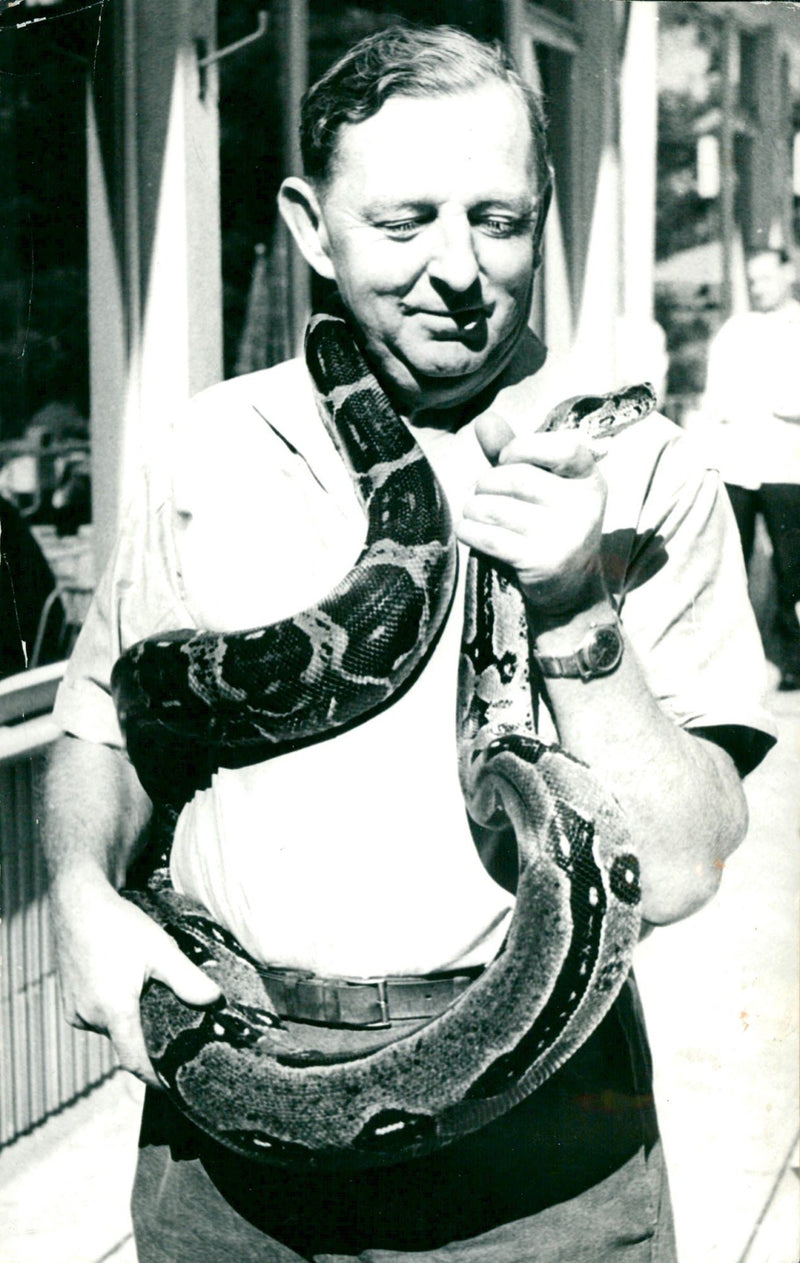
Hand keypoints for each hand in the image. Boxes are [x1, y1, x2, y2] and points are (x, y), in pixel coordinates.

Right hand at [49, 868, 221, 1086]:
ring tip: (146, 990)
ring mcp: (76, 1011)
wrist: (78, 904)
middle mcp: (90, 1017)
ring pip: (112, 1028)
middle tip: (171, 1020)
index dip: (155, 1077)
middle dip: (148, 1035)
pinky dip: (114, 1009)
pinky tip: (125, 983)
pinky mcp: (70, 1002)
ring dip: (130, 1018)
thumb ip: (188, 980)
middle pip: (126, 1041)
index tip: (174, 1084)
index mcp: (114, 1010)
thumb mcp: (161, 950)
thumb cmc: (119, 925)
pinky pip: (98, 1017)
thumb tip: (214, 1001)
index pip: (135, 1061)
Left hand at [457, 412, 608, 621]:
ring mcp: (565, 536)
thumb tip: (484, 419)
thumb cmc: (548, 523)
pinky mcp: (542, 561)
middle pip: (517, 478)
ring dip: (473, 508)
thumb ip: (513, 452)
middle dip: (486, 483)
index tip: (505, 459)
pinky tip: (468, 530)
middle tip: (482, 493)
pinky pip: (489, 537)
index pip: (562, 447)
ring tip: (475, 512)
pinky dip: (469, 531)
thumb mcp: (540, 483)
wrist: (569, 586)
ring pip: (496, 508)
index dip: (522, 448)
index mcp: (589, 478)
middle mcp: (583, 505)